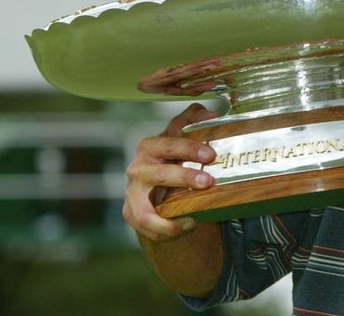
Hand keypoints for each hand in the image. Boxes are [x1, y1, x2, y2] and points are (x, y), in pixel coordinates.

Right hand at [122, 103, 218, 240]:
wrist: (157, 189)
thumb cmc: (174, 160)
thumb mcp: (183, 139)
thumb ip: (194, 122)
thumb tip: (210, 113)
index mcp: (151, 147)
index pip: (168, 143)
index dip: (189, 148)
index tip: (212, 155)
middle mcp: (138, 169)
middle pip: (159, 174)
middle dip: (184, 178)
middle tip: (209, 181)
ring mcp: (132, 194)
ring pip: (145, 210)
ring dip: (169, 218)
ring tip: (195, 217)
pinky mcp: (132, 214)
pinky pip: (148, 227)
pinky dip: (168, 230)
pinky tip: (189, 224)